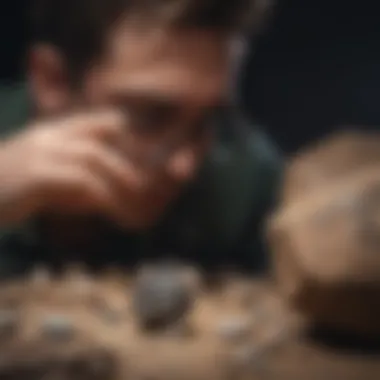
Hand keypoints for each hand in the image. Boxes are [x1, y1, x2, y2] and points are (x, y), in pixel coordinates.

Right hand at [0, 109, 146, 226]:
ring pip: (92, 159)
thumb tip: (100, 198)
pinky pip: (81, 181)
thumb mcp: (38, 180)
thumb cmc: (2, 192)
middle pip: (95, 145)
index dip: (112, 127)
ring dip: (116, 180)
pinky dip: (100, 195)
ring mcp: (40, 154)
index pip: (86, 122)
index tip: (132, 141)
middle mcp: (45, 139)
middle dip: (122, 166)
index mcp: (45, 135)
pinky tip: (110, 208)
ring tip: (132, 199)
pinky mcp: (37, 175)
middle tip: (140, 185)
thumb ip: (68, 183)